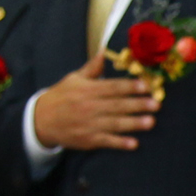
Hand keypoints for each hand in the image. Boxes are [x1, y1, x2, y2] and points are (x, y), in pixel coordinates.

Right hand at [33, 55, 157, 151]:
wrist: (40, 120)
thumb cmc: (61, 96)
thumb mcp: (74, 79)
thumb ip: (92, 68)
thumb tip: (105, 51)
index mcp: (86, 90)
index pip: (112, 87)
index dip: (129, 86)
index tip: (145, 85)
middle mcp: (88, 107)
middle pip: (117, 105)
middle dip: (137, 104)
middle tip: (156, 104)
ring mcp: (89, 124)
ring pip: (114, 123)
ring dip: (133, 123)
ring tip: (151, 121)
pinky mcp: (88, 140)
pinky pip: (106, 141)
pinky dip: (120, 143)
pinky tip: (134, 144)